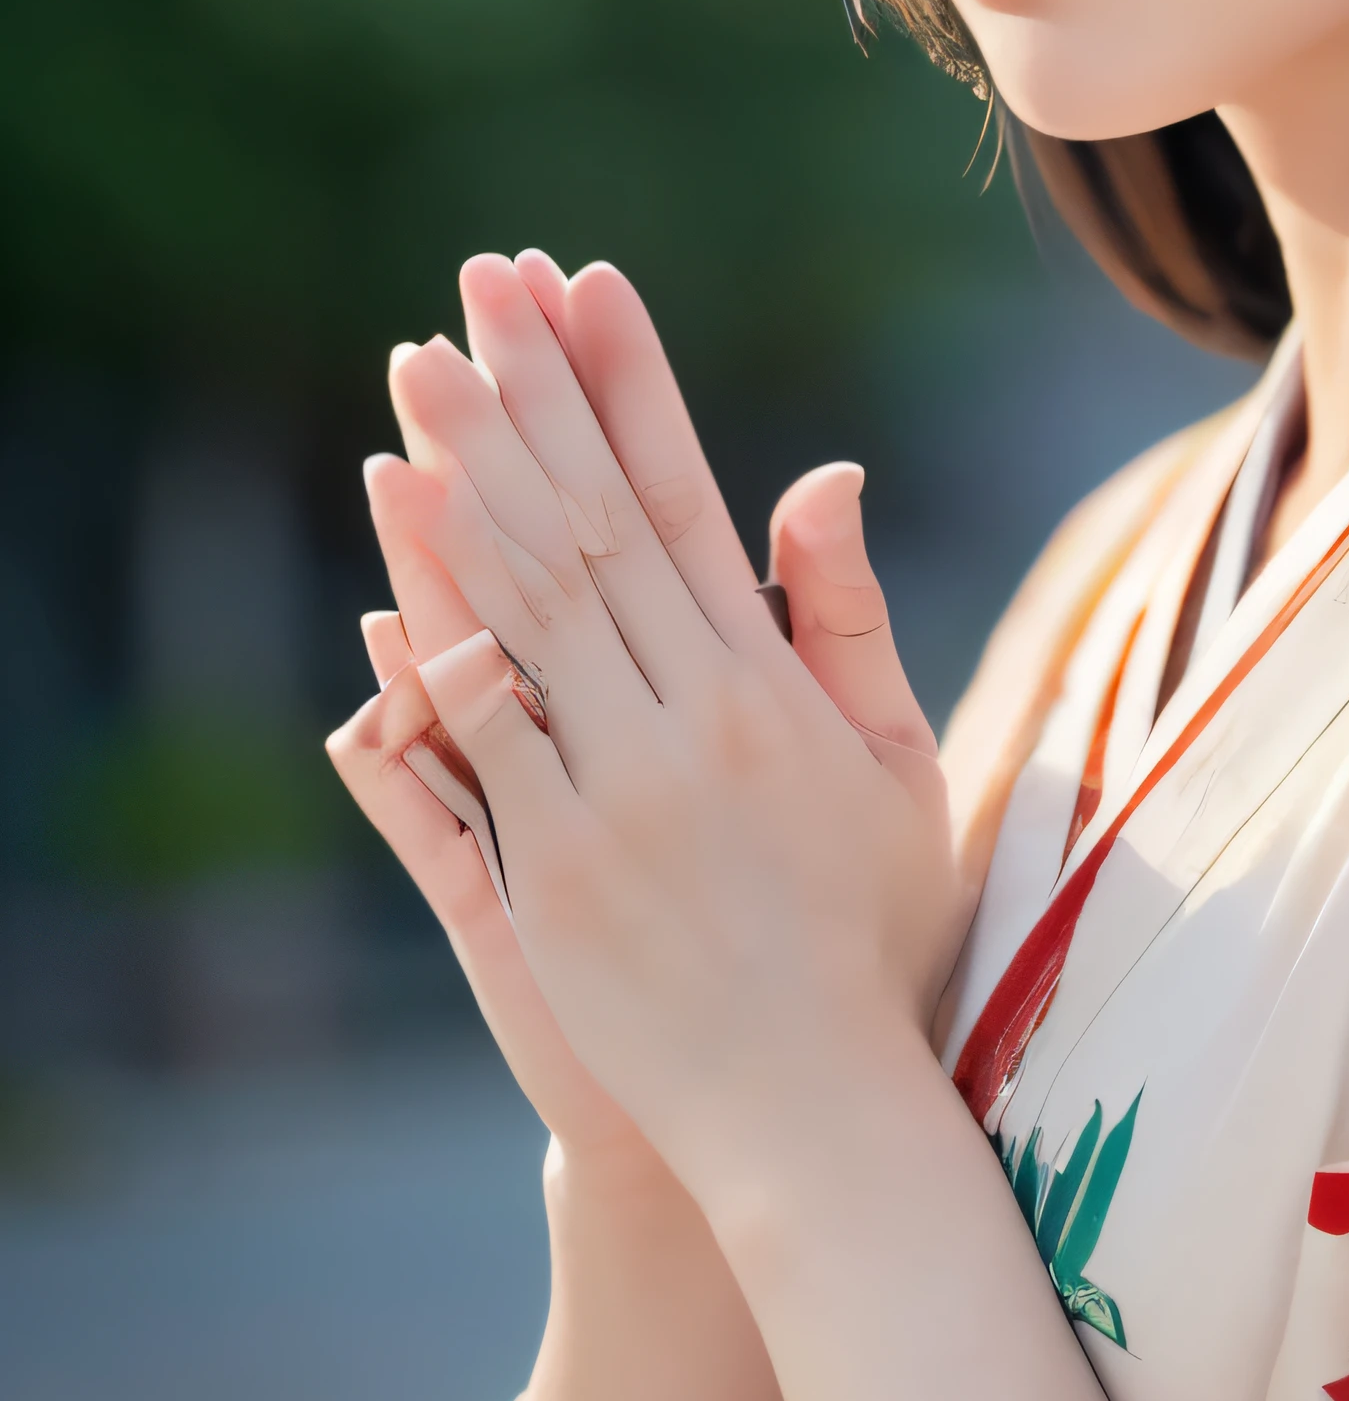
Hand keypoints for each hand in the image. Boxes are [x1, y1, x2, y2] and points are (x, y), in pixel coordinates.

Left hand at [363, 253, 963, 1226]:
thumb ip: (843, 620)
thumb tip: (824, 471)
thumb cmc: (869, 938)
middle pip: (597, 523)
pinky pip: (490, 728)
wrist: (815, 1112)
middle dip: (533, 397)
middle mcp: (701, 720)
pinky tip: (403, 549)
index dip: (633, 387)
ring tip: (417, 375)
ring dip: (472, 478)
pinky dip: (442, 631)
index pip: (689, 498)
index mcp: (777, 689)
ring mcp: (624, 793)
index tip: (589, 288)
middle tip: (477, 288)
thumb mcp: (894, 767)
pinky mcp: (561, 866)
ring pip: (536, 603)